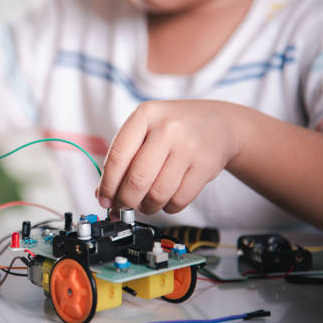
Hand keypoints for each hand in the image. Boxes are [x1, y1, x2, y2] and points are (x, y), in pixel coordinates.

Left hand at [96, 100, 241, 214]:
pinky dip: (168, 208)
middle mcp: (167, 128)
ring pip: (157, 194)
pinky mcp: (206, 166)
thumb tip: (102, 194)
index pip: (117, 156)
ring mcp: (189, 147)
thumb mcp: (146, 130)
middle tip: (123, 207)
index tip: (103, 200)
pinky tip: (166, 201)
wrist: (220, 123)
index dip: (107, 184)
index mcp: (146, 115)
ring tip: (145, 204)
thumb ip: (124, 157)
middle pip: (137, 179)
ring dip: (147, 207)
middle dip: (125, 201)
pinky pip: (179, 200)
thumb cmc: (174, 129)